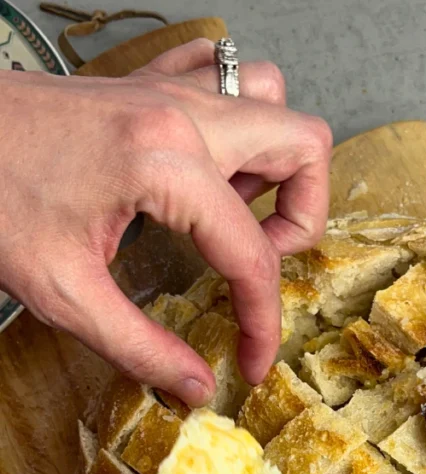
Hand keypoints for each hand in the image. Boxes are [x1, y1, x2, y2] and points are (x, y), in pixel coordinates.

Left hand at [0, 40, 332, 401]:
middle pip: (301, 146)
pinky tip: (209, 166)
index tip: (250, 361)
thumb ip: (139, 347)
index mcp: (167, 163)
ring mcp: (167, 87)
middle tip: (258, 268)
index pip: (253, 253)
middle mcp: (182, 113)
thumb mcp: (63, 292)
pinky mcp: (146, 82)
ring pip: (274, 101)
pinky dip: (238, 119)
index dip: (263, 320)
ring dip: (275, 162)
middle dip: (300, 221)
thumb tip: (195, 384)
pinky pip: (224, 76)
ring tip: (236, 213)